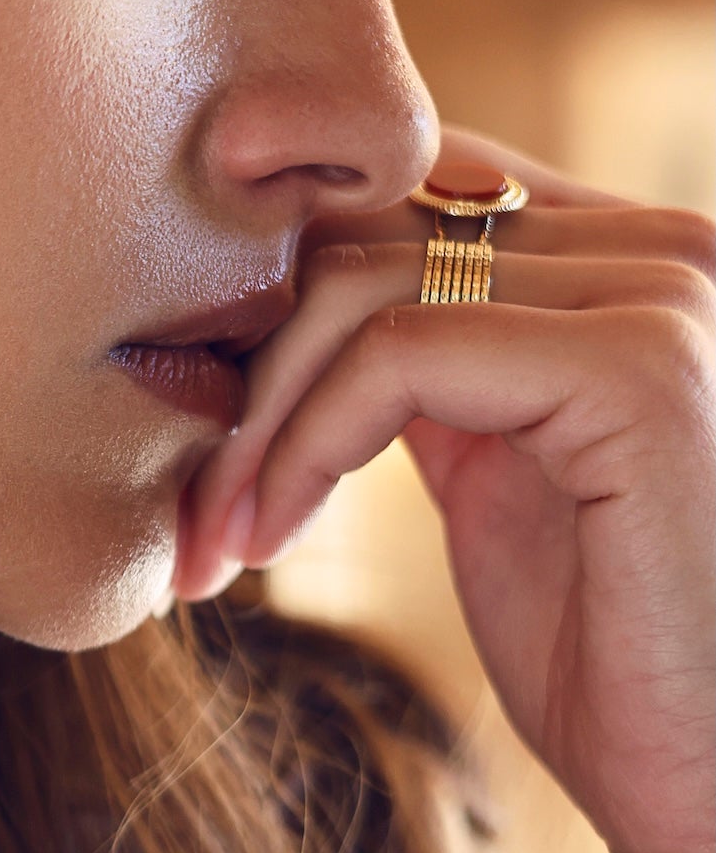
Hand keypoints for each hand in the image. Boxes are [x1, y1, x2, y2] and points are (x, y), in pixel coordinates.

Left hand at [174, 138, 715, 852]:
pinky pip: (396, 356)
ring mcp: (667, 295)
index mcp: (637, 264)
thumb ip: (444, 376)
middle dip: (251, 361)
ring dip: (255, 422)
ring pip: (364, 284)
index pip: (420, 183)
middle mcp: (670, 248)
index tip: (206, 417)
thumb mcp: (507, 484)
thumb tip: (302, 314)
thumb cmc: (622, 669)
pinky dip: (300, 447)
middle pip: (374, 222)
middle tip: (186, 500)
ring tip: (214, 537)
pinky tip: (268, 540)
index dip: (291, 281)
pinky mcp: (642, 367)